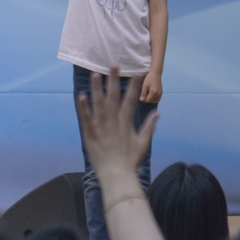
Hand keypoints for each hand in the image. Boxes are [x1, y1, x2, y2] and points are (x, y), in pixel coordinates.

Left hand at [76, 67, 156, 182]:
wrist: (117, 174)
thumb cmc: (130, 160)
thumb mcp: (143, 143)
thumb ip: (149, 127)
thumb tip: (157, 113)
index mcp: (127, 123)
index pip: (132, 100)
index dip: (135, 86)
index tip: (138, 73)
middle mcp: (114, 122)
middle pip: (114, 97)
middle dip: (114, 80)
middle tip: (114, 65)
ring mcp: (101, 127)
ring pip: (98, 104)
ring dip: (97, 88)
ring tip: (95, 74)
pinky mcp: (90, 133)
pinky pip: (86, 118)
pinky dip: (84, 107)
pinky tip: (82, 95)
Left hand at [138, 70, 161, 102]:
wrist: (156, 74)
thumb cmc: (149, 78)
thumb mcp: (144, 85)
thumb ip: (143, 93)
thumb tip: (141, 100)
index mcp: (154, 92)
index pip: (147, 100)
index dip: (143, 99)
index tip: (141, 95)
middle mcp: (158, 94)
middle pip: (151, 101)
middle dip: (146, 99)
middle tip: (144, 93)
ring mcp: (161, 94)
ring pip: (154, 101)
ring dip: (150, 100)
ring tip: (147, 94)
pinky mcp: (161, 93)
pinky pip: (157, 99)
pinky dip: (154, 99)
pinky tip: (150, 95)